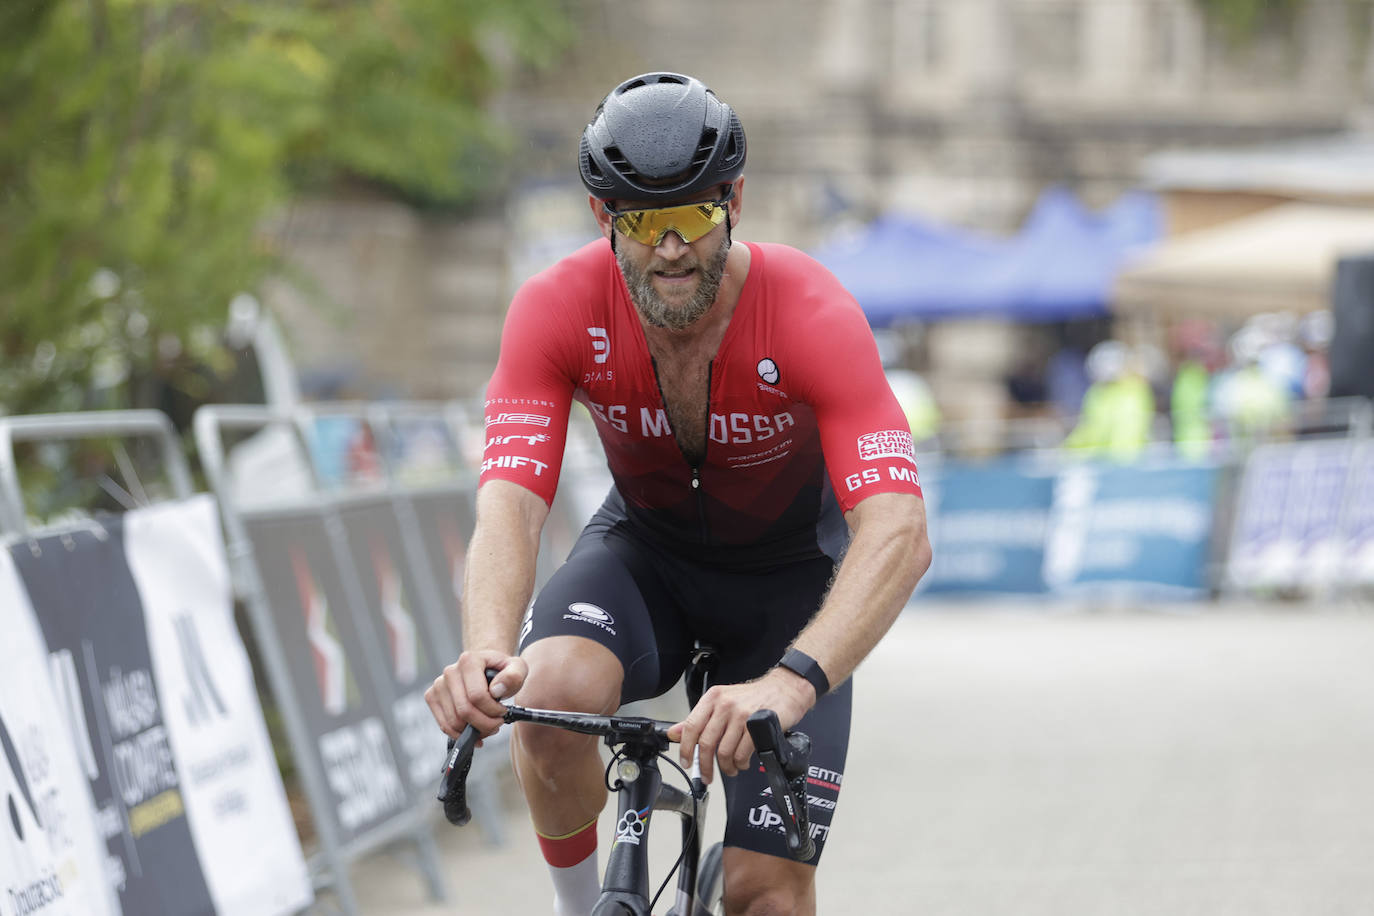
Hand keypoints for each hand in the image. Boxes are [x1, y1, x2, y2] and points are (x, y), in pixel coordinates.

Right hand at [425, 649, 527, 740]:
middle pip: (464, 711)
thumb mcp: (517, 668)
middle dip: (484, 724)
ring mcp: (439, 685)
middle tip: (496, 724)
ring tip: (487, 726)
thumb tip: (496, 690)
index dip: (492, 710)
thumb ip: (514, 676)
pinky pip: (444, 725)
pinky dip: (460, 734)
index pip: (477, 696)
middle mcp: (450, 671)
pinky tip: (474, 732)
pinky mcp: (432, 697)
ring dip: (474, 731)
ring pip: (454, 721)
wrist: (485, 668)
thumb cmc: (501, 670)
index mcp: (469, 660)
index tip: (502, 712)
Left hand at [667, 668, 813, 781]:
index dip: (685, 748)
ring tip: (731, 769)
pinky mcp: (757, 726)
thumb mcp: (723, 702)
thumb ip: (699, 718)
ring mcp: (742, 715)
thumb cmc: (754, 698)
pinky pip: (742, 754)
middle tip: (707, 776)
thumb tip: (675, 733)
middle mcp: (725, 704)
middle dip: (705, 765)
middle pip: (706, 743)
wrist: (785, 689)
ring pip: (725, 752)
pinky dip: (741, 764)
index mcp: (713, 698)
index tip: (686, 762)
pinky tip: (743, 762)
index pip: (691, 726)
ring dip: (726, 767)